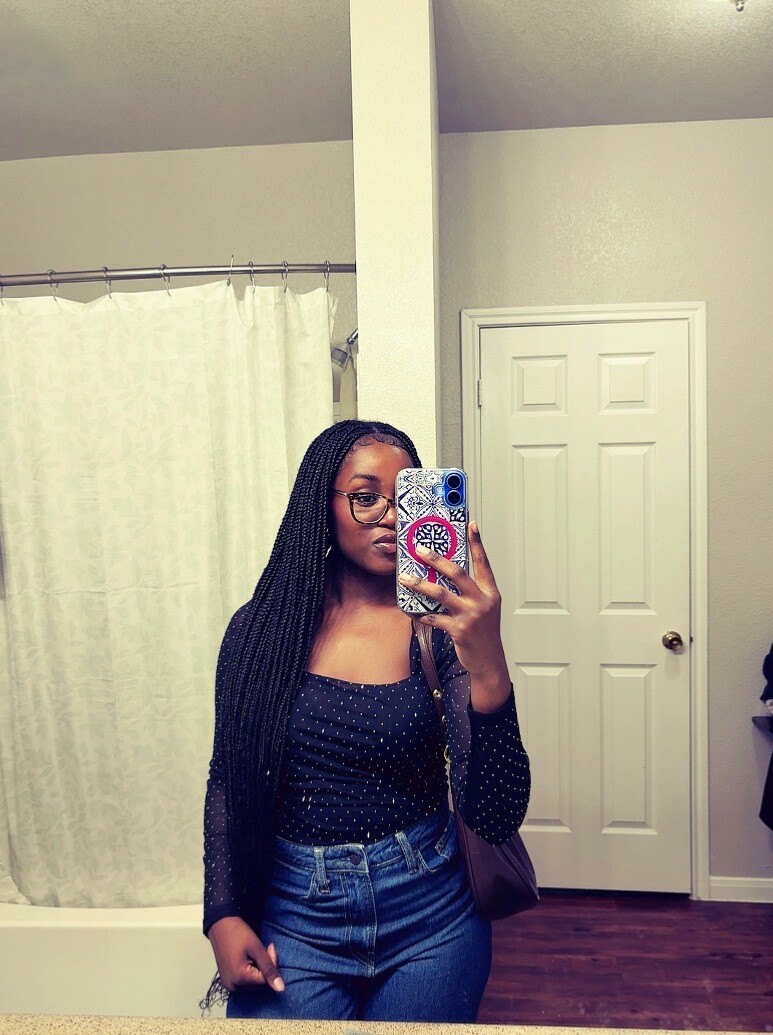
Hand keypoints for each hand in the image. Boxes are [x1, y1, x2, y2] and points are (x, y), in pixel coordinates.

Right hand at [208, 916, 284, 992]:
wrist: (220, 924)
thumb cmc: (238, 934)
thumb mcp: (257, 948)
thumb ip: (269, 969)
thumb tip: (281, 988)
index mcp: (240, 979)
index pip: (266, 980)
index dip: (271, 964)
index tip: (269, 947)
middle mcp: (233, 986)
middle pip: (258, 983)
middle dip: (264, 967)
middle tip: (263, 949)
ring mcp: (228, 984)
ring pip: (252, 983)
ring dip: (257, 969)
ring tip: (254, 953)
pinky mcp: (226, 980)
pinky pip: (243, 981)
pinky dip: (249, 971)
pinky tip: (247, 959)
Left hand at [398, 520, 509, 693]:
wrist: (489, 660)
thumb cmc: (485, 632)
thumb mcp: (485, 608)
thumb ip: (472, 591)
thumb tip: (448, 574)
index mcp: (490, 591)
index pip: (483, 562)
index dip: (477, 543)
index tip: (471, 524)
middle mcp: (482, 600)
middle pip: (457, 573)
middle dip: (436, 559)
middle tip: (420, 549)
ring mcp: (470, 615)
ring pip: (440, 593)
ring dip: (420, 584)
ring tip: (405, 578)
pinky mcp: (458, 629)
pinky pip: (433, 618)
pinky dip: (420, 614)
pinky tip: (410, 611)